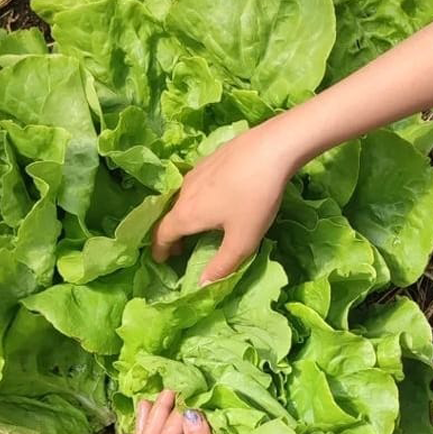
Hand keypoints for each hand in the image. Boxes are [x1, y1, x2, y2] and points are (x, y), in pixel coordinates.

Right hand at [150, 123, 300, 284]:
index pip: (162, 235)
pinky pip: (197, 184)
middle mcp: (184, 191)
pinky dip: (198, 198)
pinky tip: (218, 199)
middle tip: (182, 249)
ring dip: (186, 215)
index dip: (160, 251)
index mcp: (186, 214)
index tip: (163, 261)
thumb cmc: (255, 199)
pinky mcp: (211, 158)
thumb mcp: (242, 240)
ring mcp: (196, 171)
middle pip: (171, 216)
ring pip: (184, 198)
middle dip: (173, 235)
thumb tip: (201, 286)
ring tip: (200, 226)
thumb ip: (221, 266)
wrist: (272, 147)